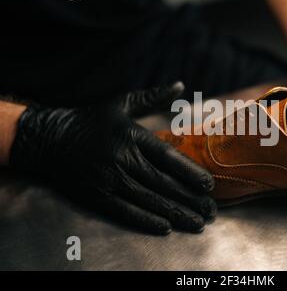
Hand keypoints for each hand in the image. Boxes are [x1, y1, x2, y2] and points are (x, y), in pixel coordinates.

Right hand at [10, 83, 216, 233]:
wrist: (50, 139)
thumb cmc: (91, 120)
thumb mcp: (122, 103)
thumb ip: (153, 97)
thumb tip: (179, 84)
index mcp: (132, 135)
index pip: (168, 157)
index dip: (190, 172)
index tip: (208, 185)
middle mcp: (122, 159)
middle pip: (163, 182)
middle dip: (190, 198)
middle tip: (211, 210)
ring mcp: (109, 179)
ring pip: (149, 200)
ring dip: (176, 213)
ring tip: (198, 223)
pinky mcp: (97, 196)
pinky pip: (126, 212)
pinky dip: (147, 220)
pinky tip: (166, 227)